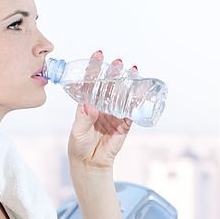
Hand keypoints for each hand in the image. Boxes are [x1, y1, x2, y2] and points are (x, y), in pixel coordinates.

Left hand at [67, 51, 133, 172]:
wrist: (90, 163)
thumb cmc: (79, 145)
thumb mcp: (78, 131)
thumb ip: (83, 119)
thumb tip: (88, 106)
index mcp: (87, 103)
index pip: (91, 82)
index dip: (95, 68)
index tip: (98, 55)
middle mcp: (102, 105)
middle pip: (109, 85)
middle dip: (114, 73)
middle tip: (119, 63)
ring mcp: (114, 113)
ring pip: (122, 95)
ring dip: (128, 83)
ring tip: (133, 71)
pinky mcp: (124, 124)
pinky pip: (132, 111)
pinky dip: (137, 102)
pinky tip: (141, 92)